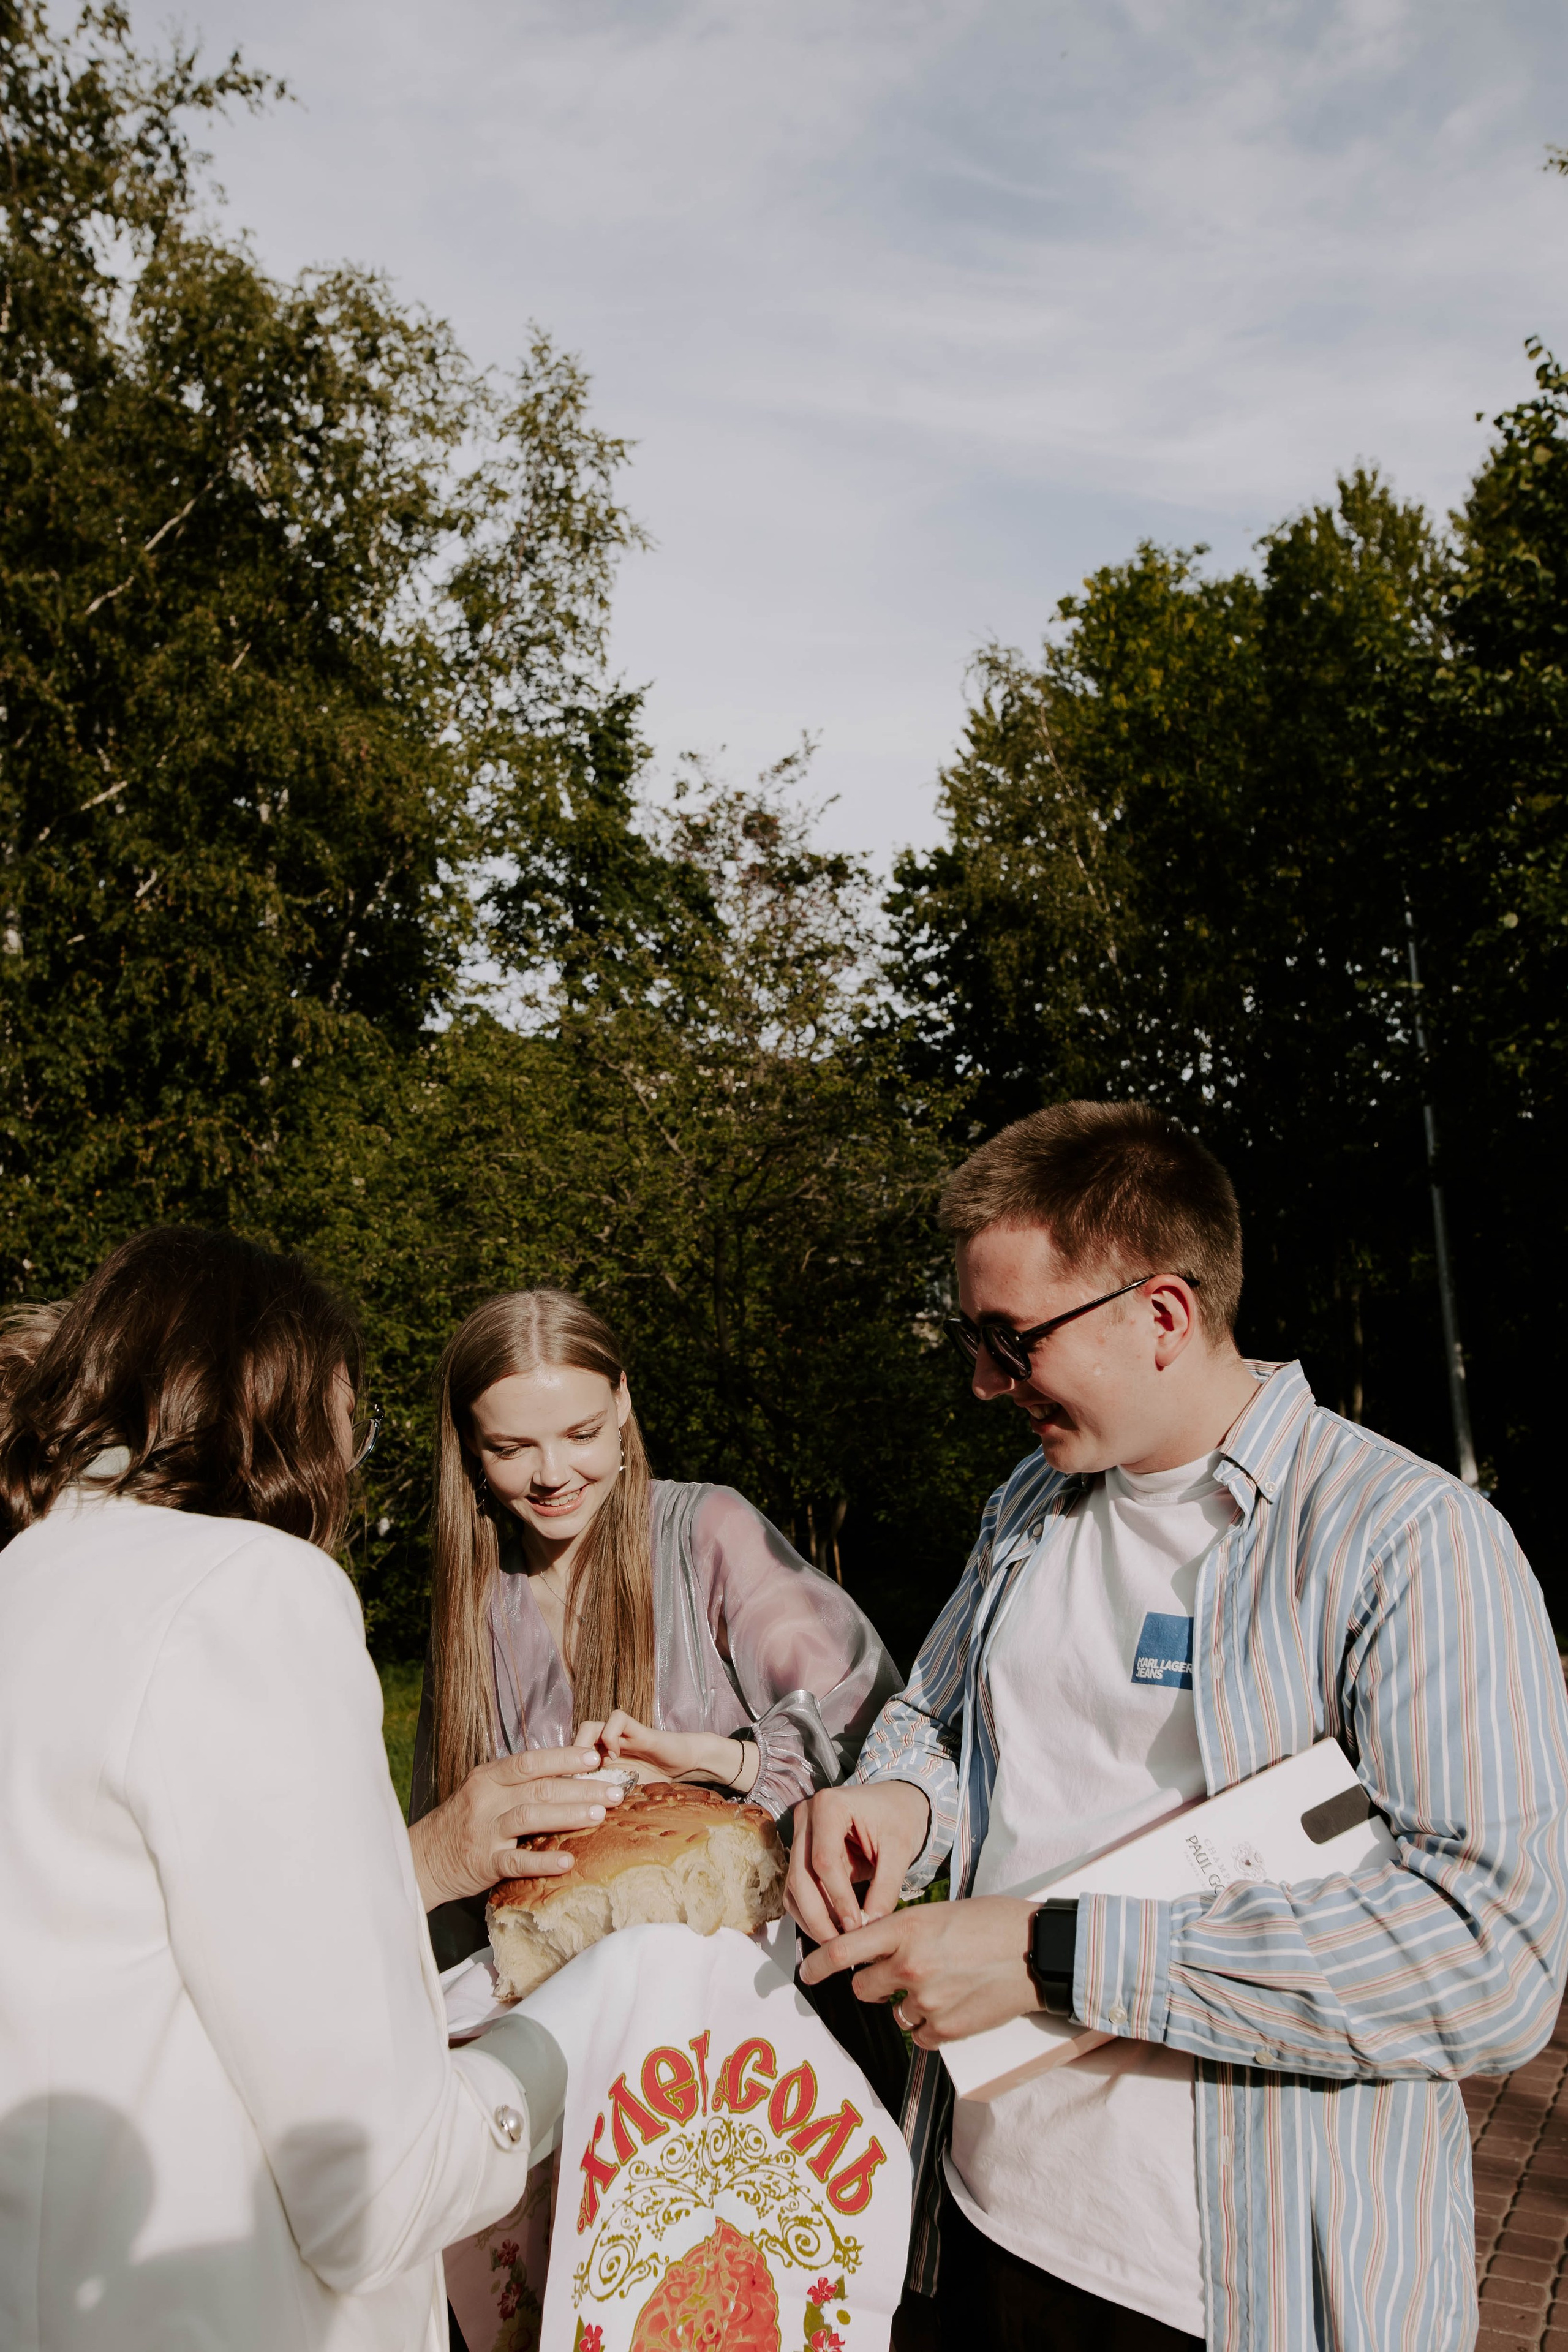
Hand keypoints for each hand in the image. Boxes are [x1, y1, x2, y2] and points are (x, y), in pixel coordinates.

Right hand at [408, 1746, 622, 1910]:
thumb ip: (516, 1784)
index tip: (596, 1758)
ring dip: (568, 1815)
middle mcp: (486, 1799)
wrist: (423, 1858)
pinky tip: (567, 1861)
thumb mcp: (484, 1792)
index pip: (531, 1761)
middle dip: (582, 1787)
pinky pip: (516, 1860)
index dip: (564, 1758)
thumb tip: (566, 1774)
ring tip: (599, 1815)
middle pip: (540, 1787)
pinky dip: (543, 1860)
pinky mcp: (483, 1862)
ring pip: (530, 1817)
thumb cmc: (463, 1822)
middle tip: (616, 1790)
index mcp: (488, 1777)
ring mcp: (484, 1831)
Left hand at [577, 1711, 758, 1796]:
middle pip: (570, 1744)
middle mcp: (605, 1747)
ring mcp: (620, 1737)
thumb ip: (604, 1803)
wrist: (687, 1765)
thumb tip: (578, 1824)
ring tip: (595, 1767)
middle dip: (568, 1761)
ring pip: (589, 1726)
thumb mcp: (624, 1798)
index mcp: (598, 1763)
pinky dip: (611, 1736)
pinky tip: (616, 1756)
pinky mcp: (637, 1730)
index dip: (560, 1773)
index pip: (567, 1760)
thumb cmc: (654, 1783)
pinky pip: (616, 1719)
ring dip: (586, 1746)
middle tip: (574, 1781)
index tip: (562, 1795)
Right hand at [785, 1779, 931, 1941]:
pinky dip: (811, 1913)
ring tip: (837, 1942)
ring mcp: (800, 1835)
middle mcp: (806, 1817)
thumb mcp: (900, 1849)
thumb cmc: (899, 1818)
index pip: (824, 1861)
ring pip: (793, 1887)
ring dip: (811, 1919)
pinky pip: (797, 1890)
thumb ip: (886, 1888)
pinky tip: (831, 1930)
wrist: (896, 1803)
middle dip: (819, 1917)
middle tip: (839, 1945)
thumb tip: (872, 1928)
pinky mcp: (801, 1854)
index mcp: (829, 1805)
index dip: (838, 1899)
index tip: (856, 1927)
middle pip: (800, 1876)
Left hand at [797, 1896, 1039, 2047]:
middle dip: (874, 1984)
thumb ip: (903, 1931)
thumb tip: (878, 1948)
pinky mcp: (947, 2029)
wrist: (1036, 1949)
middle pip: (862, 1988)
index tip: (806, 1974)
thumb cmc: (992, 1923)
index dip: (818, 1966)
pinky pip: (919, 2037)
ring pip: (895, 2013)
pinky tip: (954, 2005)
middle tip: (899, 1974)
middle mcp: (909, 1965)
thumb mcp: (940, 1913)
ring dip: (909, 2004)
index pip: (843, 1951)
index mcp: (905, 1928)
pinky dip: (931, 2026)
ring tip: (944, 1985)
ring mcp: (928, 2001)